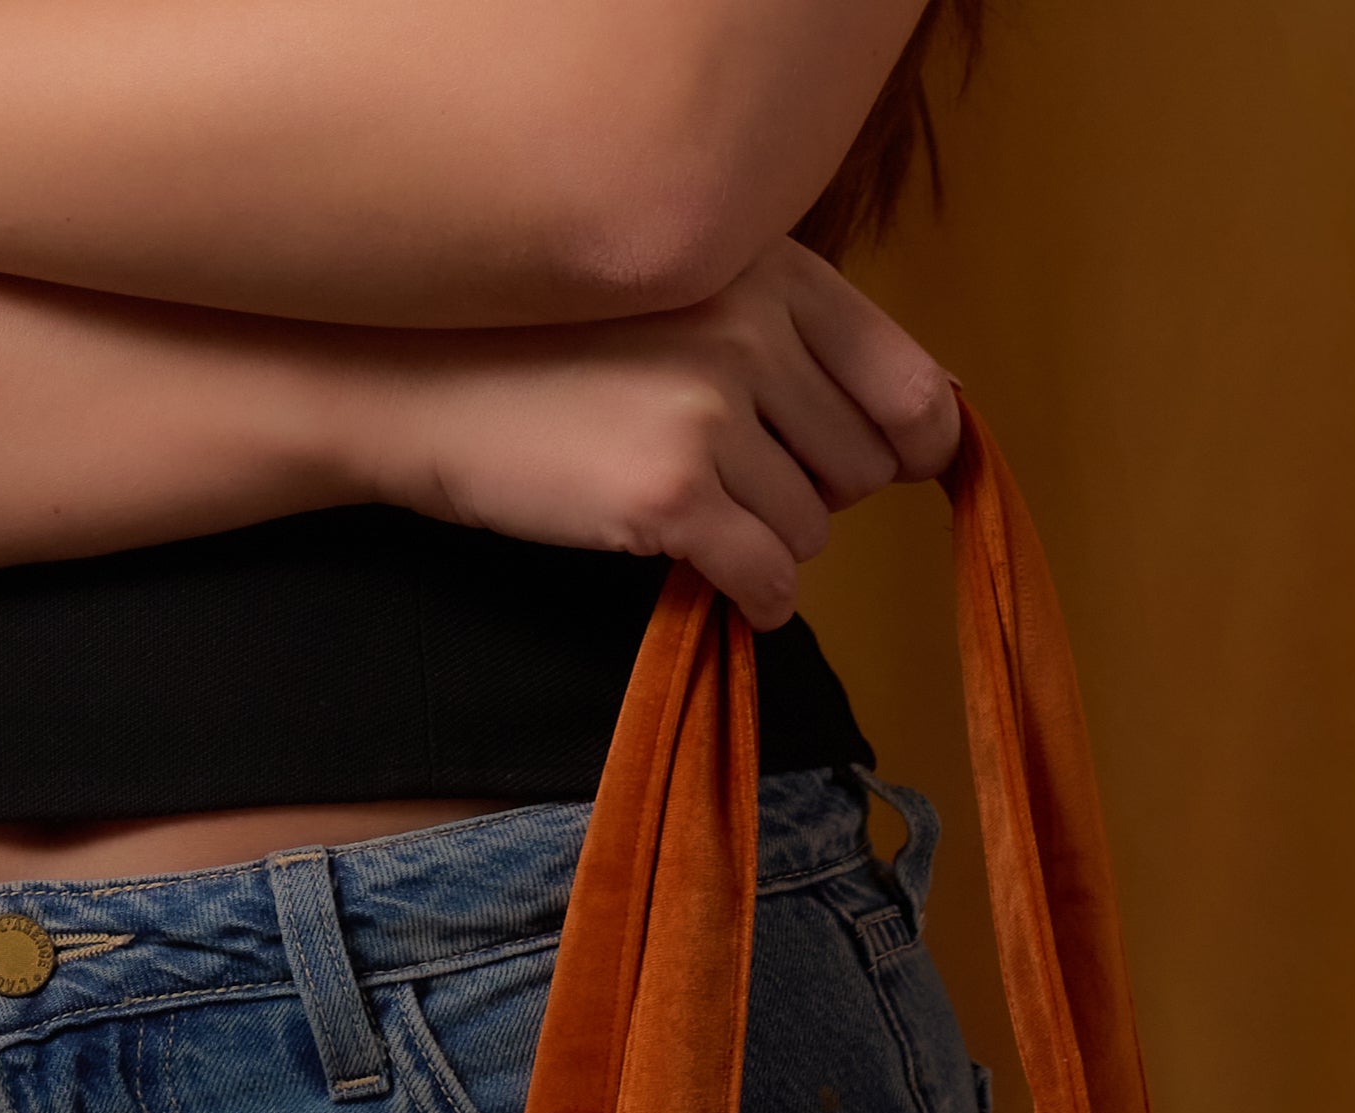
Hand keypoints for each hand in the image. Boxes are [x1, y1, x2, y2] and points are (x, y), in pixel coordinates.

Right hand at [364, 238, 959, 628]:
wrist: (420, 385)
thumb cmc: (555, 354)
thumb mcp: (686, 303)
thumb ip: (796, 340)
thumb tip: (934, 421)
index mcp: (767, 272)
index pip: (906, 383)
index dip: (915, 444)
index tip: (902, 470)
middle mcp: (749, 331)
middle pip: (860, 468)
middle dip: (814, 493)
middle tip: (738, 483)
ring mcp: (709, 412)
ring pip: (814, 529)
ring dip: (769, 543)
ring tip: (694, 511)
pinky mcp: (670, 495)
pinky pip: (771, 578)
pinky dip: (757, 598)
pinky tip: (716, 582)